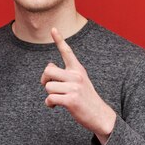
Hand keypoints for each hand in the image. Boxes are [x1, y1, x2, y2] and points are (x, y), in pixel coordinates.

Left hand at [41, 27, 115, 143]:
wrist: (99, 116)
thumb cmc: (85, 98)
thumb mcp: (78, 82)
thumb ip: (65, 74)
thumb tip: (48, 66)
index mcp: (78, 69)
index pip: (67, 52)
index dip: (59, 40)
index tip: (53, 28)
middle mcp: (77, 76)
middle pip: (48, 70)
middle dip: (45, 80)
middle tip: (50, 86)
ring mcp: (74, 88)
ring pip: (48, 86)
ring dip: (49, 95)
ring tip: (58, 99)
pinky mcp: (71, 100)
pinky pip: (50, 98)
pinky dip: (49, 104)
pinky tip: (55, 106)